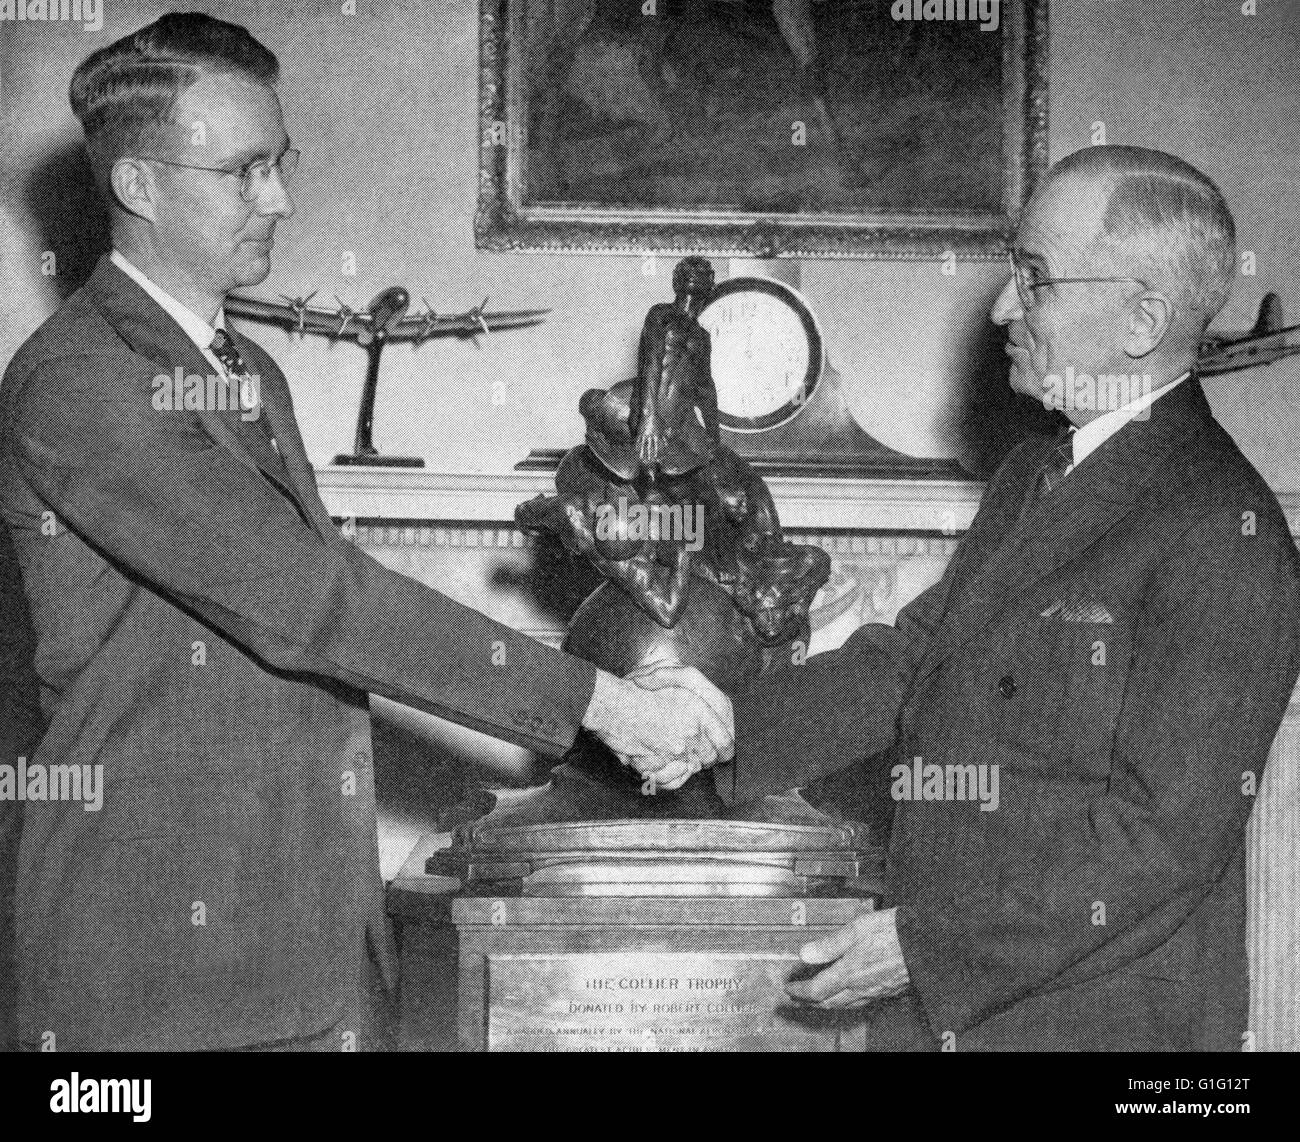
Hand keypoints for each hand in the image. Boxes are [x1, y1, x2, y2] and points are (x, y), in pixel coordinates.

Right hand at [583, 669, 733, 781]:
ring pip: (692, 769)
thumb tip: (712, 705)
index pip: (726, 742)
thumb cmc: (637, 690)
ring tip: (676, 755)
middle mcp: (690, 735)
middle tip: (694, 749)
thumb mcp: (674, 679)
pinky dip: (671, 776)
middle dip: (704, 756)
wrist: (611, 705)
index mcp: (699, 712)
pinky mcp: (656, 766)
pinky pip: (674, 780)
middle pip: (709, 758)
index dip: (725, 749)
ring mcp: (673, 753)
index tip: (723, 750)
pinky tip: (665, 765)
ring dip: (687, 764)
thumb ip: (696, 690)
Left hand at [785, 908, 909, 1008]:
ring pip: (845, 1005)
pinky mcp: (888, 991)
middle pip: (829, 1003)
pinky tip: (848, 993)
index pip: (816, 990)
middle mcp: (861, 987)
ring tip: (818, 997)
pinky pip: (862, 1002)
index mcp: (850, 973)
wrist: (926, 942)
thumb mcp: (855, 930)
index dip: (799, 991)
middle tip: (797, 996)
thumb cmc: (892, 931)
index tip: (788, 988)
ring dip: (827, 1003)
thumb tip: (804, 954)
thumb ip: (829, 944)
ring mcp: (875, 992)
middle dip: (809, 1002)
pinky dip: (847, 1000)